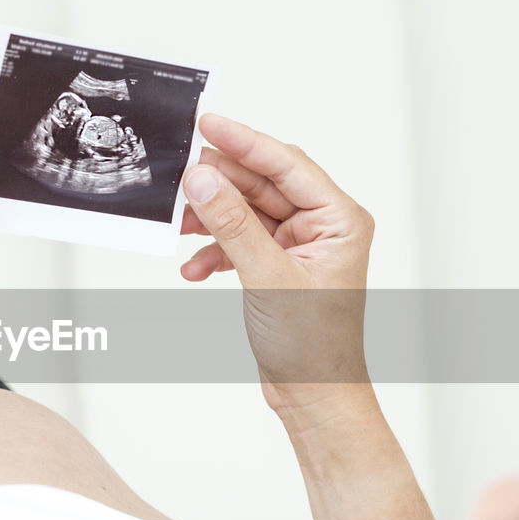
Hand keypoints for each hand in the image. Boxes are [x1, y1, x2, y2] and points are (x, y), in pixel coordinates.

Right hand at [179, 114, 373, 416]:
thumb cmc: (314, 346)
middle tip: (179, 176)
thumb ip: (232, 225)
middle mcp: (323, 227)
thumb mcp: (268, 278)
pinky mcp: (277, 266)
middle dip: (219, 185)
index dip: (245, 142)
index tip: (208, 123)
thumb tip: (203, 181)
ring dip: (212, 220)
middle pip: (263, 184)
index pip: (287, 164)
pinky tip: (194, 268)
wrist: (314, 396)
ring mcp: (299, 247)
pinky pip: (240, 241)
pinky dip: (215, 251)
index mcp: (339, 220)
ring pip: (246, 213)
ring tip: (179, 225)